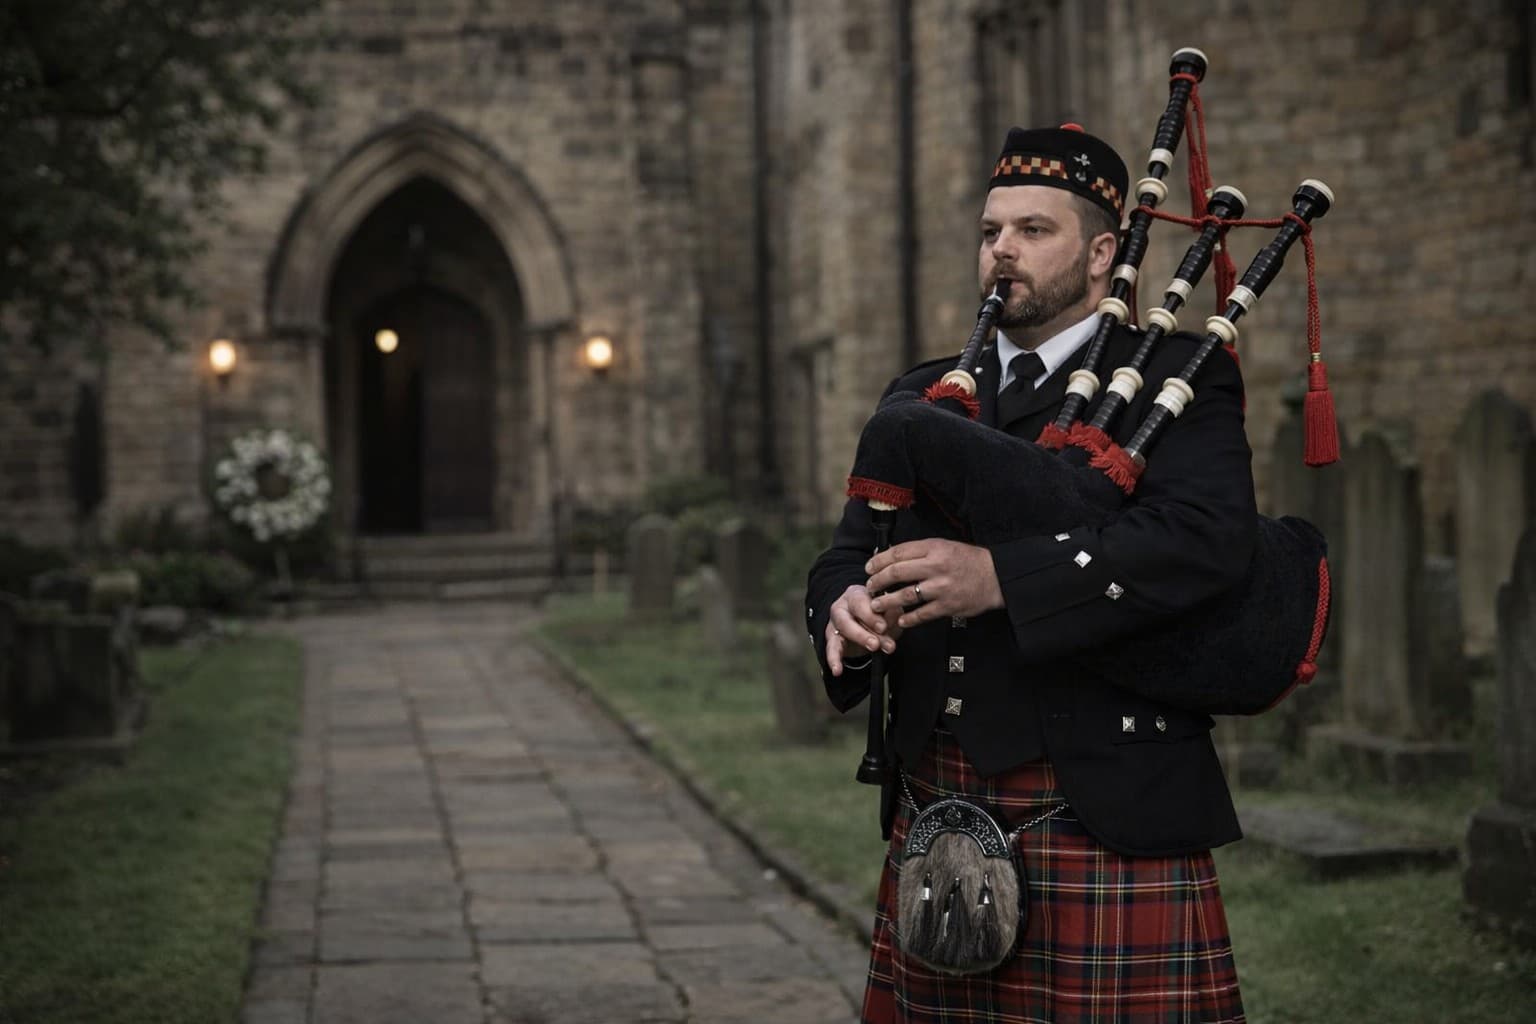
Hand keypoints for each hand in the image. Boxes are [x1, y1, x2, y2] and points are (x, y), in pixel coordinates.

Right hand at [825, 584, 903, 675]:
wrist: (866, 622)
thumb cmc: (879, 614)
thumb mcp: (888, 612)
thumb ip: (892, 614)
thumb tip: (894, 617)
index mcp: (857, 595)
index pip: (861, 603)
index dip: (871, 615)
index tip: (883, 627)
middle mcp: (842, 606)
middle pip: (847, 618)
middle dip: (863, 632)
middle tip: (877, 643)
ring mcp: (835, 623)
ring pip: (842, 631)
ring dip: (858, 640)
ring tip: (872, 650)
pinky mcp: (832, 639)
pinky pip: (831, 649)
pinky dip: (834, 660)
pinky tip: (837, 670)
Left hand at [866, 539, 1003, 628]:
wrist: (996, 576)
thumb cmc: (969, 560)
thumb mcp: (945, 546)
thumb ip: (921, 551)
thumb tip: (894, 557)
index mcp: (934, 548)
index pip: (898, 552)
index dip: (879, 560)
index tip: (869, 567)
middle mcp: (936, 567)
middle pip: (897, 573)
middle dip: (878, 581)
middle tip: (869, 586)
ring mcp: (941, 588)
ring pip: (905, 596)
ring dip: (887, 601)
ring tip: (877, 604)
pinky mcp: (948, 606)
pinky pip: (922, 614)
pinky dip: (909, 618)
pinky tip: (900, 620)